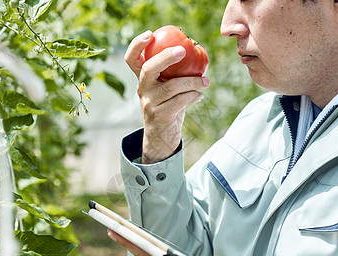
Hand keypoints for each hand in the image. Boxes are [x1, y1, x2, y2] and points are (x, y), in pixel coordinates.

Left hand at [107, 229, 222, 255]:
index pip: (143, 253)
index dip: (128, 242)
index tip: (113, 231)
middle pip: (142, 252)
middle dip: (126, 238)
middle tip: (110, 227)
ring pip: (148, 254)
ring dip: (134, 242)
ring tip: (120, 232)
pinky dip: (146, 248)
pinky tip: (143, 244)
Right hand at [125, 31, 209, 163]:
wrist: (161, 138)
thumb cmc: (168, 108)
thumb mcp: (167, 90)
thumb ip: (175, 75)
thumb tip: (198, 55)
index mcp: (142, 79)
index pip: (132, 59)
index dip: (137, 44)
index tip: (150, 34)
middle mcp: (142, 89)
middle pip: (149, 68)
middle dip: (166, 56)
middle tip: (183, 50)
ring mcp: (149, 103)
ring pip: (171, 86)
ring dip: (192, 81)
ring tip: (205, 81)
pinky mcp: (159, 116)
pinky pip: (180, 101)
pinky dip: (193, 96)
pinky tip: (200, 96)